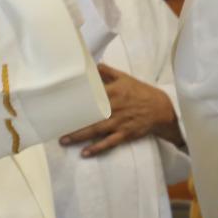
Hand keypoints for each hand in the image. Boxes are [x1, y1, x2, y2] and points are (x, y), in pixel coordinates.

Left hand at [59, 64, 182, 156]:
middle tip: (56, 126)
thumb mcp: (125, 78)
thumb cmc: (141, 92)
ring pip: (96, 130)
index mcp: (114, 92)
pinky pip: (108, 143)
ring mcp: (119, 122)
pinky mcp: (125, 134)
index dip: (77, 100)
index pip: (91, 95)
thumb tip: (92, 64)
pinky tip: (85, 153)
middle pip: (90, 115)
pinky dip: (97, 148)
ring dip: (79, 136)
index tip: (61, 103)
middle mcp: (115, 107)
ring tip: (64, 140)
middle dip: (73, 121)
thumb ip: (108, 72)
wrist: (161, 109)